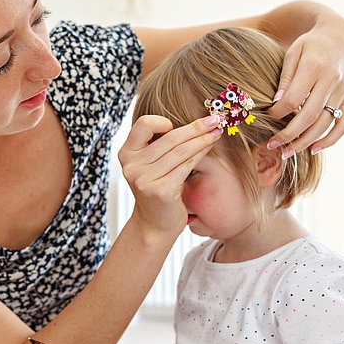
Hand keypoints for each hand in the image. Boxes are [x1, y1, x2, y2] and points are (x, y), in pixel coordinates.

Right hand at [118, 115, 219, 235]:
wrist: (156, 224)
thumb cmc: (158, 188)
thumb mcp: (151, 164)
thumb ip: (159, 144)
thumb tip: (190, 119)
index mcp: (126, 153)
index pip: (144, 124)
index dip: (162, 121)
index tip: (178, 124)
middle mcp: (131, 165)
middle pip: (169, 138)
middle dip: (195, 127)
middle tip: (214, 120)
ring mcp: (144, 179)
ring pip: (180, 151)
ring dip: (202, 139)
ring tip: (217, 131)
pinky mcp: (161, 190)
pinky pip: (186, 165)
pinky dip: (201, 153)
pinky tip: (210, 147)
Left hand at [268, 15, 343, 156]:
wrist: (341, 36)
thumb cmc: (311, 44)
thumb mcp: (293, 52)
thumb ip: (285, 78)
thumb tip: (275, 104)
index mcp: (314, 66)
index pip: (294, 99)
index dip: (278, 113)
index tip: (267, 118)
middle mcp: (332, 80)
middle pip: (310, 116)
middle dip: (289, 134)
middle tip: (273, 145)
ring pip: (326, 124)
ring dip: (306, 142)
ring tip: (288, 152)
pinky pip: (343, 124)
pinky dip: (330, 140)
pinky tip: (314, 149)